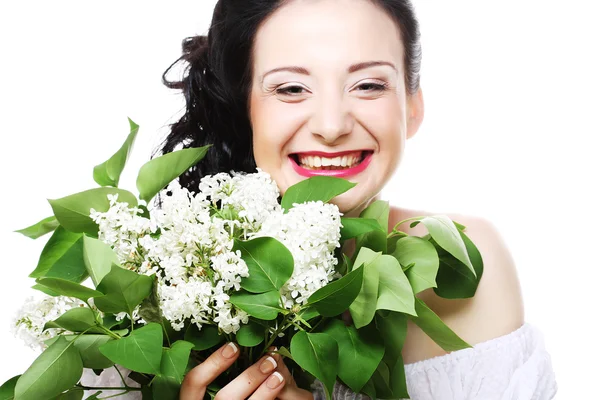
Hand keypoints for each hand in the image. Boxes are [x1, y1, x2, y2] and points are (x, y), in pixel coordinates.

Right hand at [180, 342, 313, 399]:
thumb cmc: (229, 398)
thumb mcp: (221, 393)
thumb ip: (229, 380)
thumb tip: (253, 353)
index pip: (193, 382)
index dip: (212, 363)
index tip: (233, 347)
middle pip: (224, 397)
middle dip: (248, 378)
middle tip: (268, 361)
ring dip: (264, 392)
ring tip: (279, 377)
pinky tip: (280, 391)